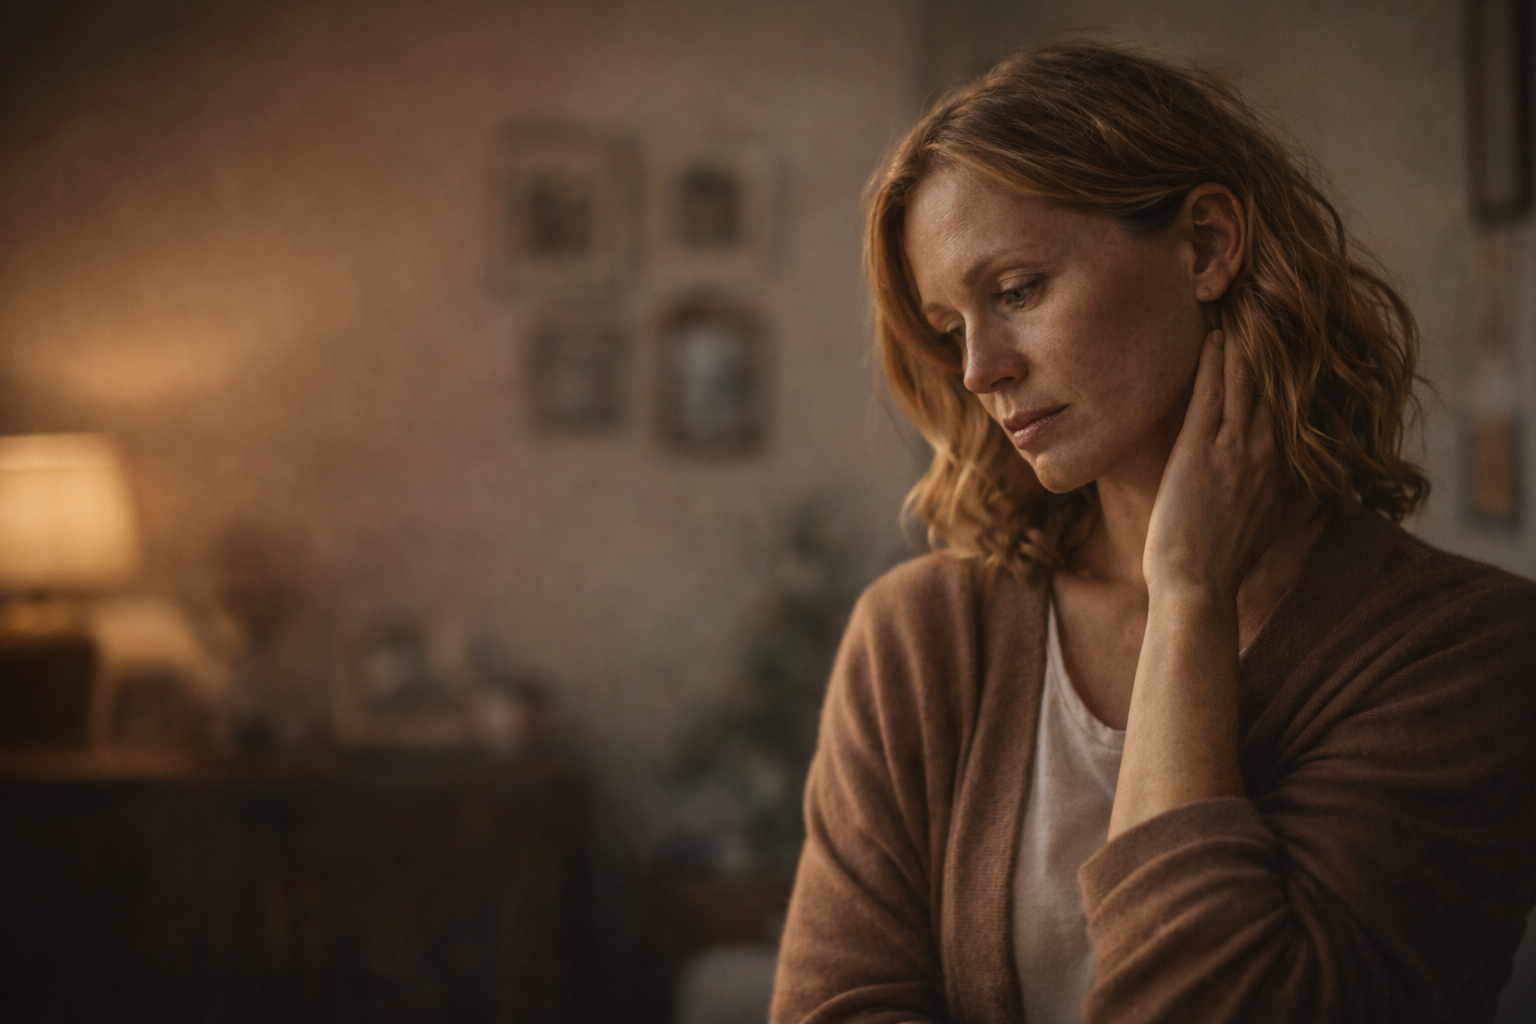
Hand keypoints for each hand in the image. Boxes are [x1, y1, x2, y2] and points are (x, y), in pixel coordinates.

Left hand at [1142, 329, 1285, 601]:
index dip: (1290, 370)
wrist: (1197, 586)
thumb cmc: (1220, 562)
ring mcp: (1236, 451)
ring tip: (1241, 306)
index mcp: (1284, 469)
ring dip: (1243, 342)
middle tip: (1267, 302)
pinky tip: (1213, 336)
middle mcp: (1267, 453)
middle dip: (1272, 343)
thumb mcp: (1265, 525)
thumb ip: (1278, 498)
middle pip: (1275, 384)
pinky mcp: (1202, 454)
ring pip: (1245, 383)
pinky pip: (1211, 396)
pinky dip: (1213, 364)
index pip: (1290, 406)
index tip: (1290, 337)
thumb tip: (1287, 491)